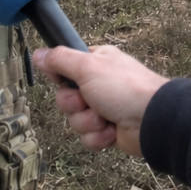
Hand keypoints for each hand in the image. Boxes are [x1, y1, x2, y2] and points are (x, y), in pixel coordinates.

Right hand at [32, 44, 168, 156]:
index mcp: (96, 63)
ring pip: (75, 120)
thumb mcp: (87, 66)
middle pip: (65, 98)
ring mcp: (104, 107)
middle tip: (87, 100)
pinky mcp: (108, 130)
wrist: (152, 120)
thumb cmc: (124, 87)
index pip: (64, 69)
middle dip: (74, 105)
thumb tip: (38, 53)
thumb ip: (60, 59)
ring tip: (105, 117)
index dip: (61, 78)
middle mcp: (99, 83)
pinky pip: (88, 137)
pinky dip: (98, 137)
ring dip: (87, 122)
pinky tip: (111, 131)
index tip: (65, 80)